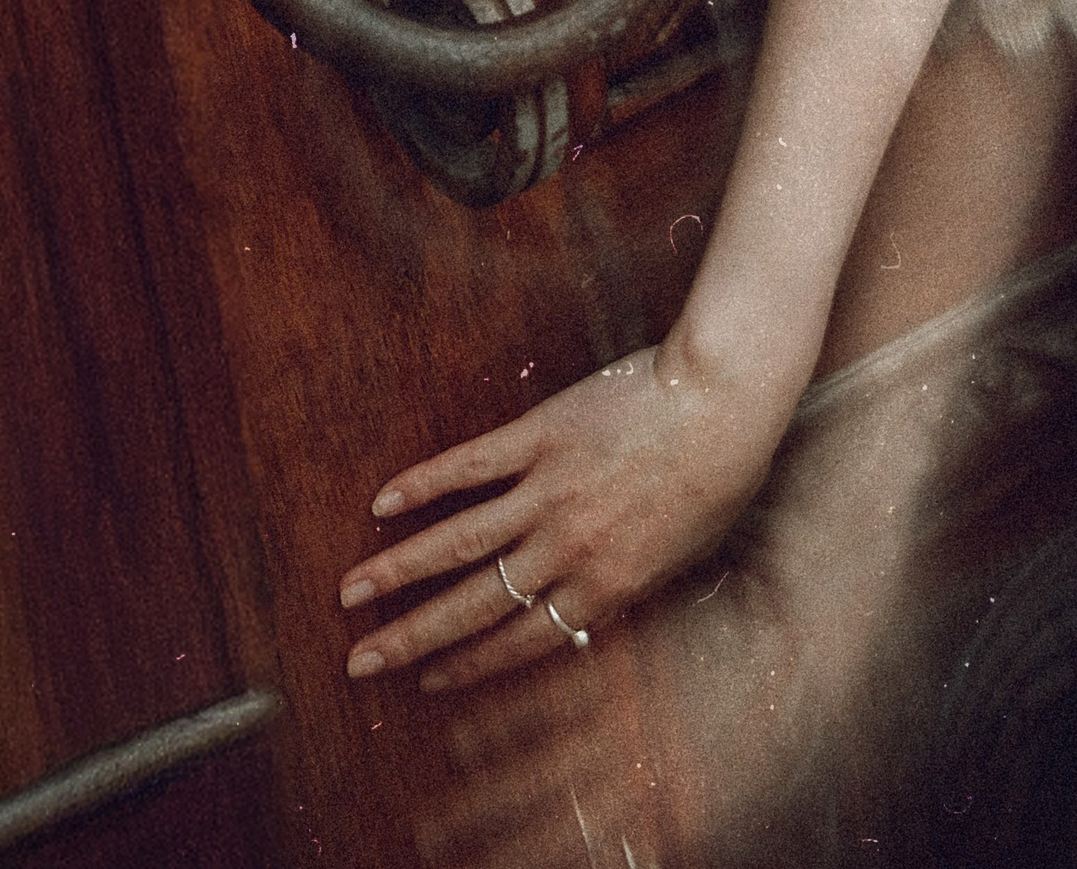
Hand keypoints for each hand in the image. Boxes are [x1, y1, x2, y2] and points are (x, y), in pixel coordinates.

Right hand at [340, 340, 786, 691]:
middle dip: (410, 638)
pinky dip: (425, 484)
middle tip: (359, 659)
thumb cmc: (723, 472)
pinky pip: (471, 465)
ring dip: (397, 570)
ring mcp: (548, 491)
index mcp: (604, 584)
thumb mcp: (685, 553)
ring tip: (349, 592)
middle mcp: (566, 549)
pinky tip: (385, 501)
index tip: (428, 680)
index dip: (469, 664)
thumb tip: (591, 610)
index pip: (519, 640)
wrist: (726, 397)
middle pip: (472, 606)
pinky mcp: (541, 434)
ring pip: (456, 542)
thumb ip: (630, 582)